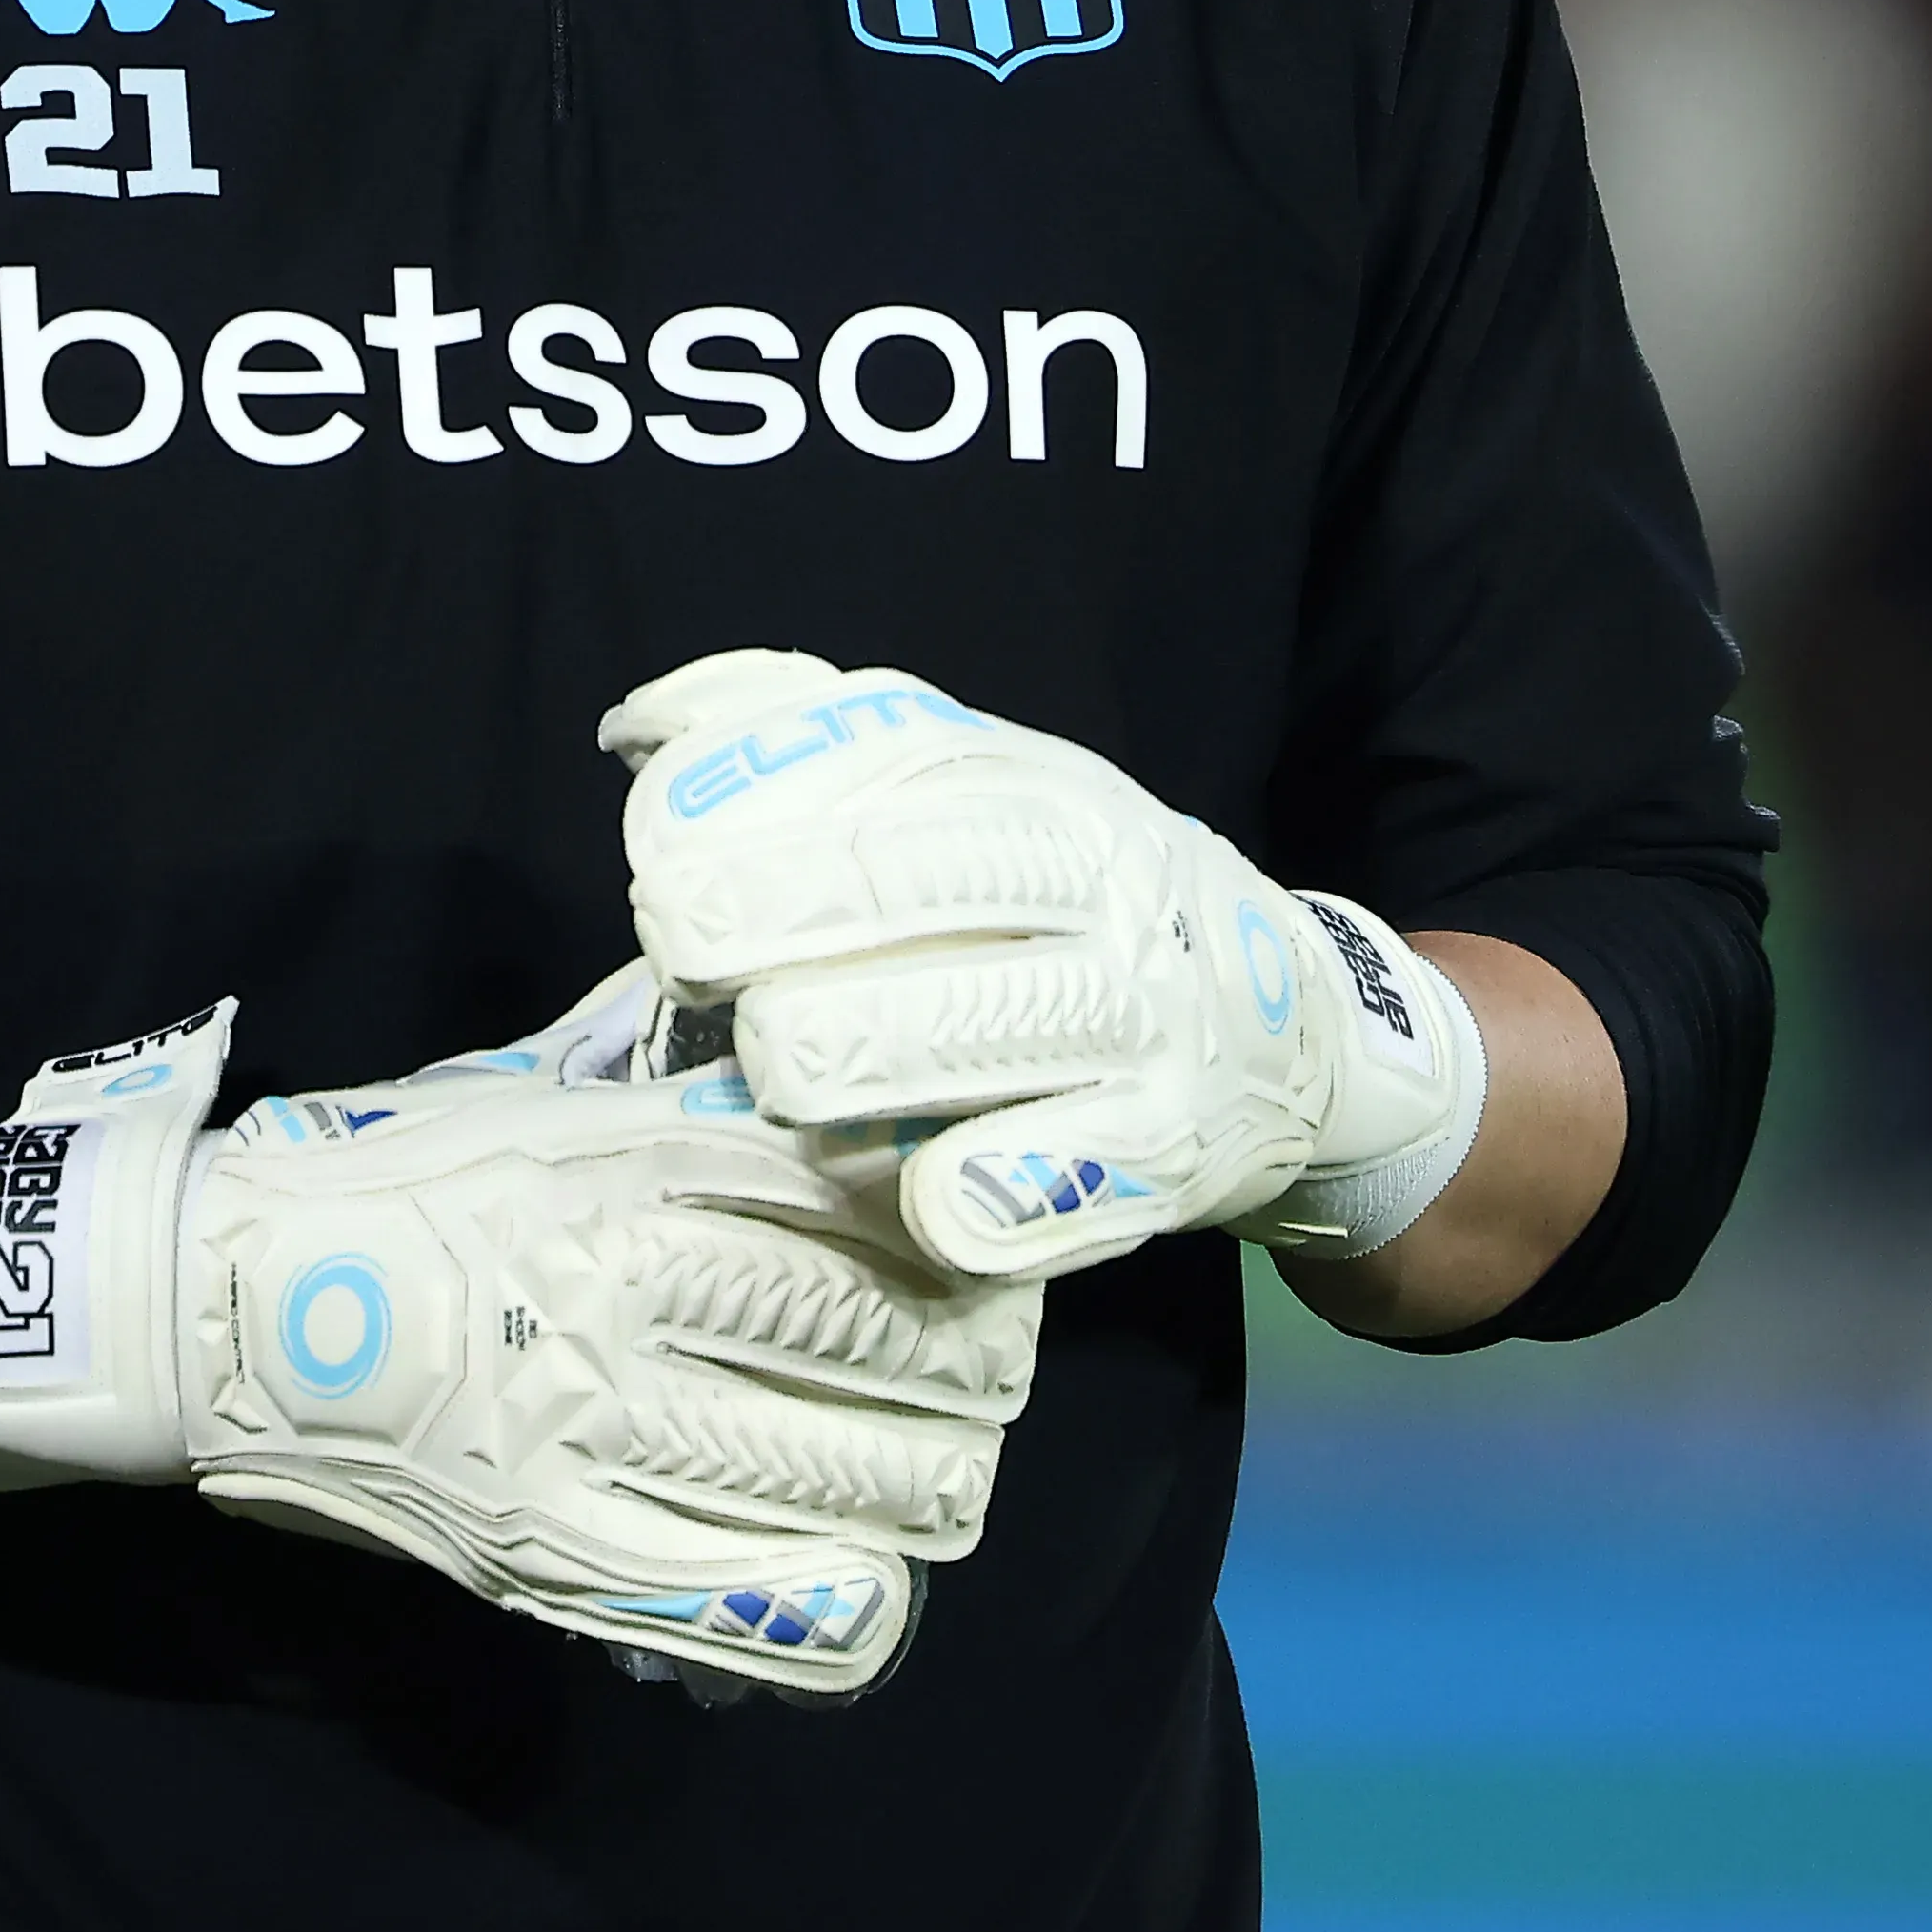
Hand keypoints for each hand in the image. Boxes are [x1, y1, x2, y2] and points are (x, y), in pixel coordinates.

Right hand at [0, 977, 1039, 1696]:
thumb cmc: (383, 1178)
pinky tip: (864, 1590)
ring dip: (926, 1486)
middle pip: (889, 1344)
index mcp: (628, 1162)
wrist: (210, 1300)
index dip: (962, 1242)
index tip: (996, 1260)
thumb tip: (790, 1033)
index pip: (862, 1201)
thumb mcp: (533, 1085)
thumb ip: (668, 1071)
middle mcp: (625, 1290)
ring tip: (943, 1479)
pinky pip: (744, 1607)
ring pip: (845, 1477)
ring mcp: (588, 1430)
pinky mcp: (549, 1551)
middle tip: (988, 1381)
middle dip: (973, 1373)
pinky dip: (834, 1613)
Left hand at [603, 650, 1490, 1284]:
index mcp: (1038, 791)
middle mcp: (1101, 888)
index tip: (658, 842)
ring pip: (1017, 1020)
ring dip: (890, 1038)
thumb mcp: (969, 796)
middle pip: (950, 878)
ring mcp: (1146, 1021)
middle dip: (803, 904)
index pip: (905, 763)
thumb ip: (809, 743)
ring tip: (778, 1060)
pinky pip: (1095, 1175)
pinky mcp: (1172, 1152)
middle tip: (677, 945)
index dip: (775, 795)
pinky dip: (1014, 1191)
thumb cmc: (1062, 907)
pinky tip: (930, 1205)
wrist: (1288, 1031)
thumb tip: (642, 726)